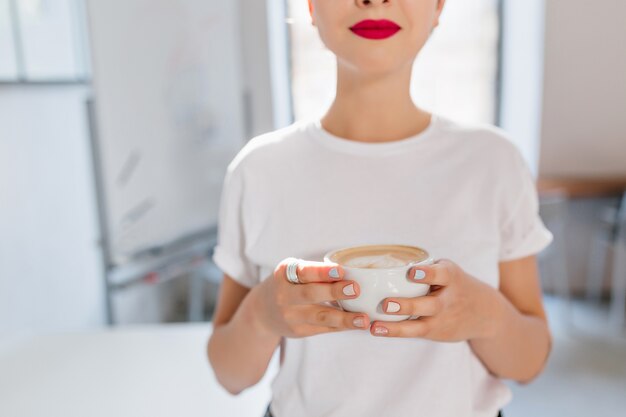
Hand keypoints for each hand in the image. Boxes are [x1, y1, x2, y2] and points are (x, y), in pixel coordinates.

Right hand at [252, 258, 371, 337]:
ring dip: (344, 318)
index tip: (341, 270)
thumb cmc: (287, 284)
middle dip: (334, 292)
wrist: (263, 312)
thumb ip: (315, 272)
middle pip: (310, 294)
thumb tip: (351, 272)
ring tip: (363, 319)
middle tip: (355, 289)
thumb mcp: (293, 271)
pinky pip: (325, 328)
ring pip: (320, 316)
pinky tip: (357, 324)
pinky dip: (342, 326)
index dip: (322, 272)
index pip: (304, 272)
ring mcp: (291, 316)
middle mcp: (284, 296)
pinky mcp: (299, 331)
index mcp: (284, 274)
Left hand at [369, 259, 497, 340]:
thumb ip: (426, 268)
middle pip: (430, 305)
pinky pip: (415, 332)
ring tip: (376, 326)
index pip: (441, 274)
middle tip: (386, 303)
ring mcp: (442, 319)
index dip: (427, 274)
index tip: (412, 272)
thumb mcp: (448, 271)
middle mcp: (448, 300)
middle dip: (408, 305)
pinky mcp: (436, 332)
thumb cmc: (455, 285)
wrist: (485, 313)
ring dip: (397, 326)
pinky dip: (396, 331)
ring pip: (420, 325)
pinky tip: (378, 329)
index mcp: (451, 277)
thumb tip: (387, 260)